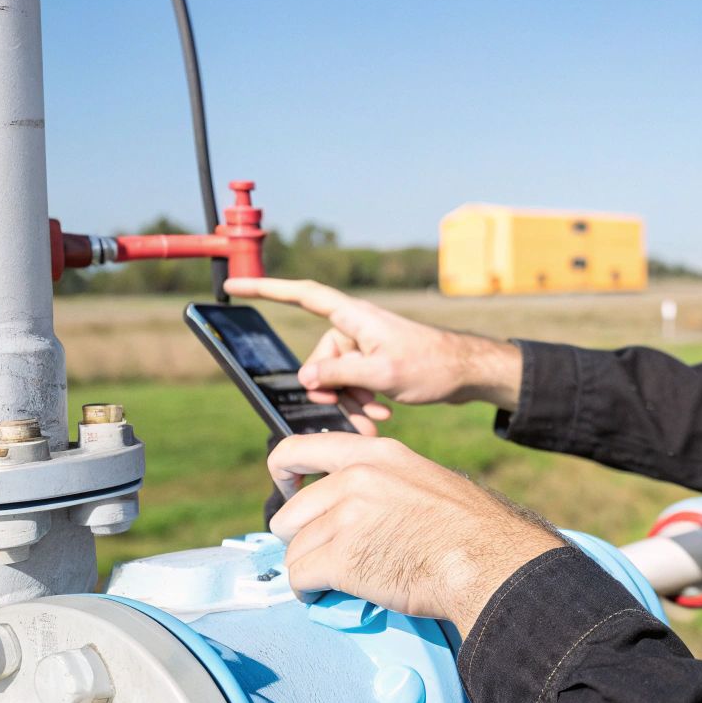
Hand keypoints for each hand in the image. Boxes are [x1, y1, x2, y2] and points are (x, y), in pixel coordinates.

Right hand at [222, 278, 524, 419]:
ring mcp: (365, 346)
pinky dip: (361, 402)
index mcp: (353, 317)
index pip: (302, 295)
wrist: (468, 373)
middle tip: (353, 411)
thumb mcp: (382, 372)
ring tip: (374, 418)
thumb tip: (305, 378)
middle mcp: (355, 327)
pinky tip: (380, 415)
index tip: (234, 284)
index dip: (267, 288)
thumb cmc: (432, 364)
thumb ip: (340, 375)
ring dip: (349, 402)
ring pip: (335, 378)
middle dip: (330, 389)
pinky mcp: (374, 363)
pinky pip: (352, 385)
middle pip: (318, 357)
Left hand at [268, 432, 562, 632]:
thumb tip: (351, 506)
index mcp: (375, 454)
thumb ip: (381, 482)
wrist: (487, 560)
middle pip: (289, 513)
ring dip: (310, 569)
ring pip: (294, 550)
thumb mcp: (423, 479)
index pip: (296, 449)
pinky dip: (308, 592)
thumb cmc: (467, 530)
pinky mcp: (341, 558)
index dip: (282, 475)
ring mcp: (346, 517)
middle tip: (324, 556)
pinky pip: (300, 578)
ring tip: (333, 581)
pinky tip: (326, 595)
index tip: (289, 494)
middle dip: (301, 539)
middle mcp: (355, 479)